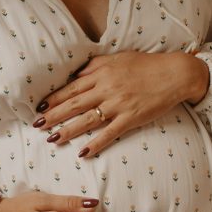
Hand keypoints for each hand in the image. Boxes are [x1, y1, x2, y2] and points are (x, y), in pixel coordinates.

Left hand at [33, 51, 208, 156]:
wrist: (175, 73)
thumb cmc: (146, 65)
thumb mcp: (117, 59)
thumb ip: (95, 67)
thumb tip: (76, 75)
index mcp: (102, 74)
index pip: (72, 88)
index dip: (55, 99)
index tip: (40, 107)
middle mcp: (107, 89)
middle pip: (74, 104)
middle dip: (53, 116)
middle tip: (37, 126)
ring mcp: (119, 104)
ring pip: (87, 120)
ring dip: (68, 131)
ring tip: (53, 139)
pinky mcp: (131, 118)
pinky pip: (110, 133)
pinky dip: (96, 143)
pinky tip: (83, 152)